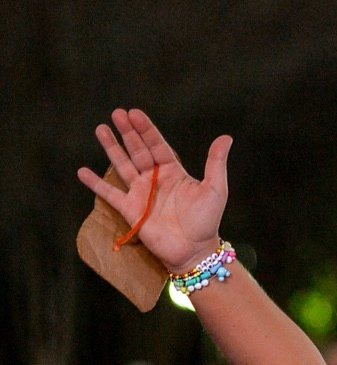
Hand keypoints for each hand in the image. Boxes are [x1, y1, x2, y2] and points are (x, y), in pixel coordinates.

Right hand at [77, 108, 230, 272]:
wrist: (194, 251)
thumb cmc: (206, 222)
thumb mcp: (216, 189)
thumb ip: (215, 163)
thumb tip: (226, 138)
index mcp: (173, 172)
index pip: (156, 145)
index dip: (146, 129)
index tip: (135, 113)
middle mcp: (154, 180)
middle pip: (137, 150)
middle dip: (127, 132)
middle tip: (117, 113)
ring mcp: (141, 194)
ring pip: (122, 165)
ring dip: (111, 148)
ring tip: (101, 129)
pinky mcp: (130, 210)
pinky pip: (110, 194)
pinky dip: (95, 184)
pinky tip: (82, 171)